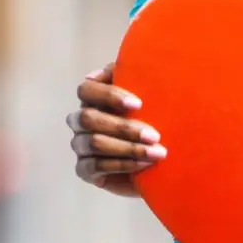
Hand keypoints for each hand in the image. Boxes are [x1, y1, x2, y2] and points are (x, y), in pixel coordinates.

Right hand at [65, 63, 166, 196]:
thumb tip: (103, 72)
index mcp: (92, 98)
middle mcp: (80, 120)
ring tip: (157, 152)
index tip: (139, 104)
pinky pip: (96, 166)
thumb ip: (131, 73)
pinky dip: (123, 164)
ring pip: (94, 143)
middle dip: (124, 127)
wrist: (162, 151)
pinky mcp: (85, 169)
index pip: (86, 90)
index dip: (109, 95)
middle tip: (155, 135)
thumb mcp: (148, 90)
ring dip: (129, 148)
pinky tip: (145, 164)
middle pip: (88, 119)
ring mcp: (80, 145)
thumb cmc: (154, 113)